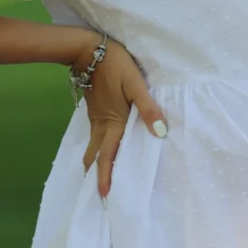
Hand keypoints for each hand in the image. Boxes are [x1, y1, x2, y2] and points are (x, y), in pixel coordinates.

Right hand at [71, 34, 167, 200]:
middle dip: (96, 176)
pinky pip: (95, 137)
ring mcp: (95, 118)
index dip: (106, 176)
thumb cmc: (114, 66)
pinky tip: (106, 149)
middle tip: (100, 195)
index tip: (105, 196)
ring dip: (97, 164)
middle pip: (95, 156)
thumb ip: (148, 108)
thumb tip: (160, 133)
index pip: (107, 156)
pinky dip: (98, 149)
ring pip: (93, 147)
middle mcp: (100, 125)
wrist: (87, 50)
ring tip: (102, 177)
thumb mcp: (135, 84)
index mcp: (112, 122)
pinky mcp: (95, 111)